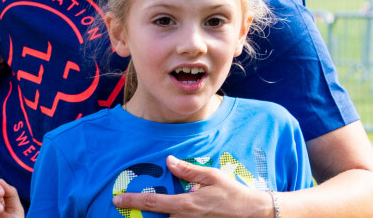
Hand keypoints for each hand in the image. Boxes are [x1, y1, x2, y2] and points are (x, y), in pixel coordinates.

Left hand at [112, 155, 269, 216]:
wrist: (254, 214)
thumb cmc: (233, 194)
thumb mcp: (212, 176)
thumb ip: (188, 170)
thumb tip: (169, 161)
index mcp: (186, 205)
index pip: (153, 202)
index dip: (133, 200)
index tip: (117, 200)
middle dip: (140, 214)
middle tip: (124, 206)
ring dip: (155, 217)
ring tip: (141, 211)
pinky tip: (165, 213)